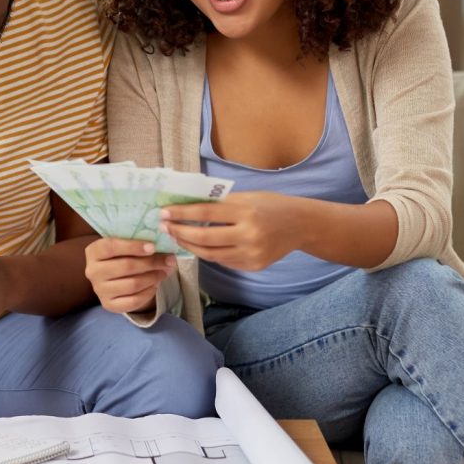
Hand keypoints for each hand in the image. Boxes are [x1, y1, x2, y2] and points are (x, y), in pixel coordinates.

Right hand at [84, 237, 174, 313]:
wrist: (114, 279)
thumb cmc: (121, 256)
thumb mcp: (124, 246)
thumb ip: (137, 242)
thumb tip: (163, 244)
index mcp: (93, 252)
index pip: (111, 247)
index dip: (133, 246)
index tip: (153, 247)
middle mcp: (92, 271)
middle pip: (126, 266)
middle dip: (151, 263)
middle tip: (168, 260)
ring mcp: (100, 290)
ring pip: (132, 284)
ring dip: (153, 277)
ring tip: (165, 271)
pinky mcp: (109, 305)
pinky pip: (133, 300)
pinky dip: (148, 292)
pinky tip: (155, 284)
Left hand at [160, 192, 304, 271]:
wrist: (299, 225)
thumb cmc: (269, 205)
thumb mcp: (246, 197)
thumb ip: (220, 204)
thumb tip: (186, 206)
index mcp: (245, 211)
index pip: (205, 214)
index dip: (182, 214)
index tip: (164, 213)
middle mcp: (248, 235)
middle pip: (204, 238)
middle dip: (180, 233)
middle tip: (165, 227)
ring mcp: (251, 254)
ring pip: (211, 254)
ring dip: (190, 246)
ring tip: (177, 237)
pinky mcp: (253, 266)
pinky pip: (223, 261)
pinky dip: (208, 253)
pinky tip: (197, 246)